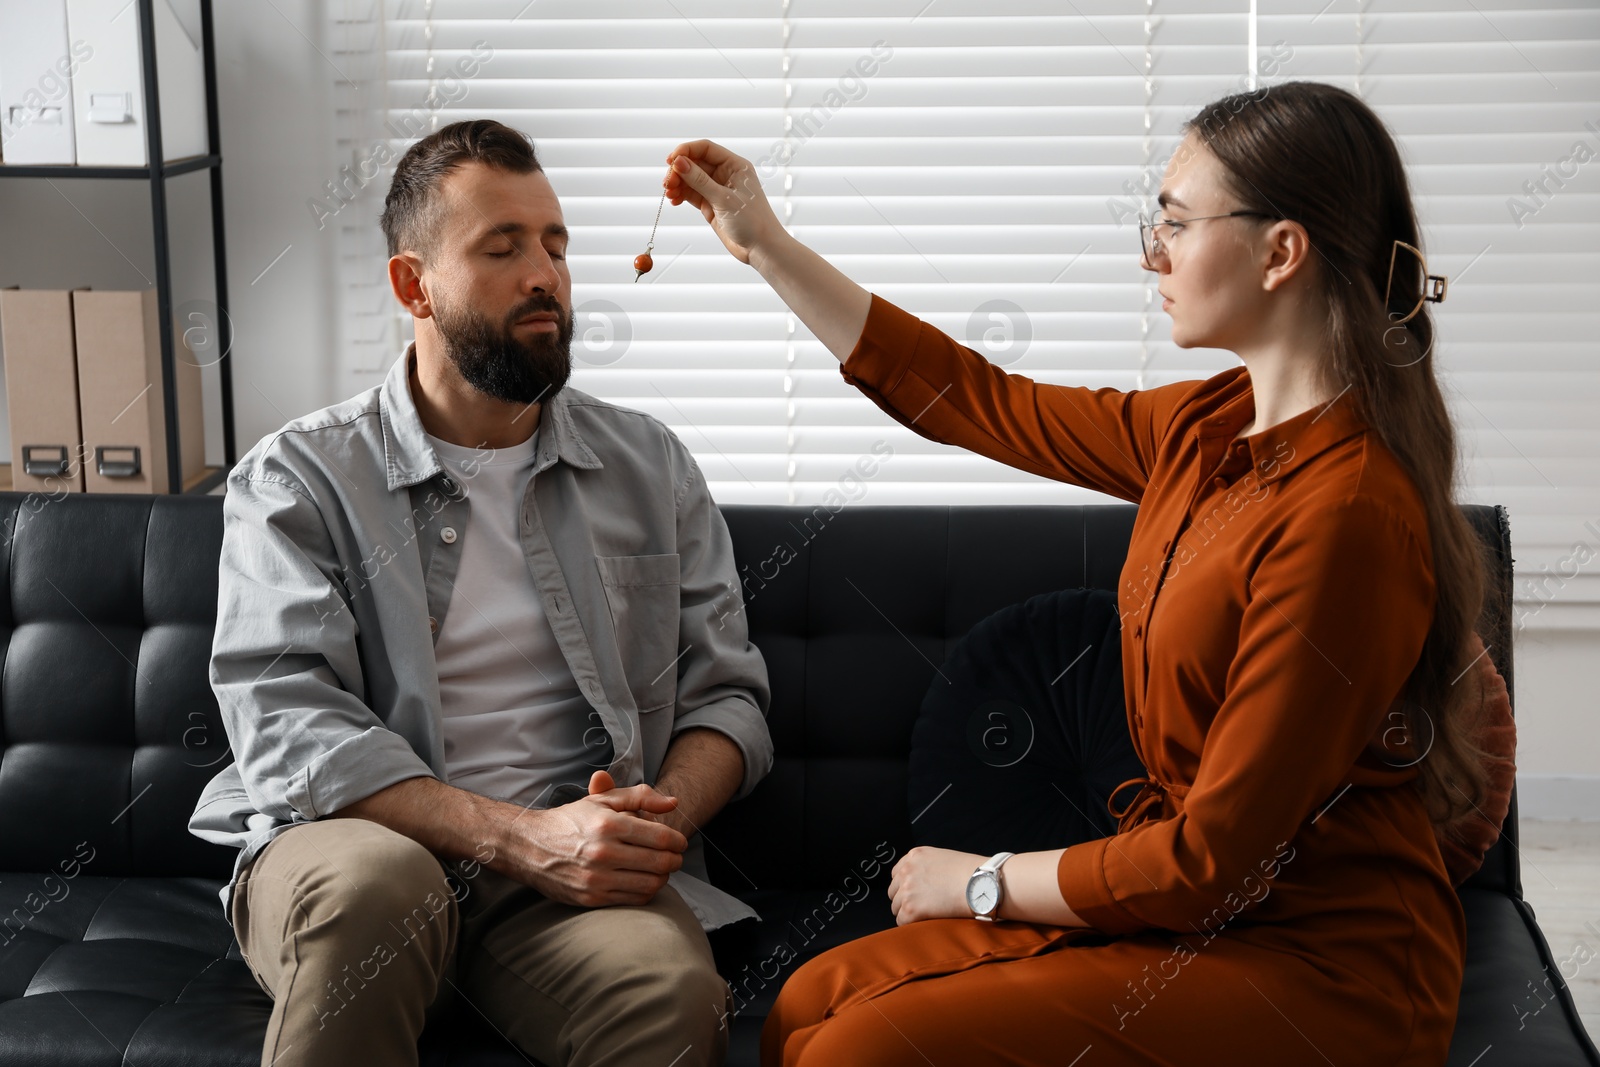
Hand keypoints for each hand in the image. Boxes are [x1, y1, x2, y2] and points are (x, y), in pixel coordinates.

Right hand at [497, 770, 687, 907]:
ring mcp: (597, 878)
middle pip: (661, 862)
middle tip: (675, 856)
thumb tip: (673, 803)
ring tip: (660, 868)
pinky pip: (634, 899)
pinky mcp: (592, 898)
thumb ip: (640, 797)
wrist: (529, 846)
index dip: (678, 840)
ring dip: (664, 877)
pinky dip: (646, 891)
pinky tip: (642, 880)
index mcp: (608, 824)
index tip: (680, 841)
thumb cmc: (570, 820)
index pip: (661, 837)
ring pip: (651, 884)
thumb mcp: (602, 800)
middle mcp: (604, 852)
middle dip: (675, 860)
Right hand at [663, 140, 785, 265]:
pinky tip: (673, 200)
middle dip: (679, 171)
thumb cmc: (752, 221)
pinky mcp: (711, 204)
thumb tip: (679, 162)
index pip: (705, 148)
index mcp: (735, 165)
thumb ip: (699, 180)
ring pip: (691, 179)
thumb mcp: (723, 199)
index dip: (686, 151)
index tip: (670, 161)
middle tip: (667, 183)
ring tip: (669, 194)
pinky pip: (691, 194)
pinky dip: (681, 195)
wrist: (761, 248)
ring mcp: (717, 189)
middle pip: (695, 163)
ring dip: (677, 184)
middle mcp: (726, 174)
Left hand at [887, 846, 986, 925]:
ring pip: (896, 907)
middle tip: (923, 907)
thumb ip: (926, 867)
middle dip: (906, 899)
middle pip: (894, 891)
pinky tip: (926, 922)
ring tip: (928, 915)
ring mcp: (907, 889)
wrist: (981, 884)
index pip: (897, 874)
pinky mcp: (911, 908)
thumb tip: (921, 884)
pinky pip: (901, 922)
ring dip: (909, 912)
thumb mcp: (943, 859)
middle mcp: (906, 870)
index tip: (918, 894)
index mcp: (914, 856)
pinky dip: (911, 925)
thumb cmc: (971, 873)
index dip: (907, 886)